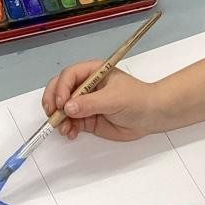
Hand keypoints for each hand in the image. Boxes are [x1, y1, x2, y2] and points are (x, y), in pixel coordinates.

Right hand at [42, 61, 159, 141]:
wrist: (151, 116)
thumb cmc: (138, 99)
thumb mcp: (114, 99)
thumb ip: (90, 103)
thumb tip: (68, 107)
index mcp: (93, 72)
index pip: (69, 76)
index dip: (61, 88)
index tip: (61, 103)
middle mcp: (86, 86)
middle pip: (59, 89)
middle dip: (53, 102)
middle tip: (53, 115)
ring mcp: (85, 103)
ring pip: (62, 108)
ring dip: (59, 118)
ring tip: (65, 129)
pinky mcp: (87, 119)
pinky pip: (70, 122)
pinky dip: (66, 128)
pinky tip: (70, 133)